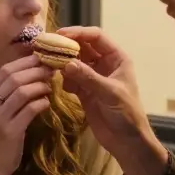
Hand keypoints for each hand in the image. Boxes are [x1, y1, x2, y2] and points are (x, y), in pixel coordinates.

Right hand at [0, 55, 52, 174]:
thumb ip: (7, 92)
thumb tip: (31, 69)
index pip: (4, 70)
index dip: (25, 62)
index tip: (41, 58)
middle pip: (14, 78)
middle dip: (36, 70)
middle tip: (51, 69)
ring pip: (23, 91)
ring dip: (40, 85)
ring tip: (50, 85)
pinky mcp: (10, 131)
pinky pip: (30, 109)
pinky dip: (41, 103)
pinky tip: (47, 103)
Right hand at [54, 27, 148, 151]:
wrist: (127, 141)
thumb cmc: (126, 114)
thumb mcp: (109, 93)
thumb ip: (88, 77)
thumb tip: (66, 63)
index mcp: (117, 58)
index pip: (96, 37)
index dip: (79, 33)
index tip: (60, 34)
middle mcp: (104, 64)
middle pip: (83, 47)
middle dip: (67, 47)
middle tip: (48, 46)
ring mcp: (93, 78)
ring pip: (75, 63)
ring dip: (63, 63)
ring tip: (49, 65)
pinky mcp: (85, 92)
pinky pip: (71, 79)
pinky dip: (64, 80)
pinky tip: (62, 85)